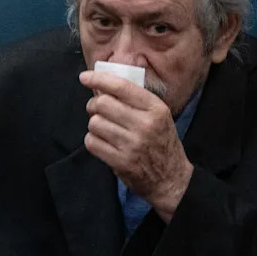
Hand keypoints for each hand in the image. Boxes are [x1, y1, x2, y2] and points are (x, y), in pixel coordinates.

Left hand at [78, 70, 192, 221]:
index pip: (122, 87)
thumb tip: (104, 85)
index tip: (85, 77)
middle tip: (96, 109)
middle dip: (94, 104)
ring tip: (104, 128)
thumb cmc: (162, 142)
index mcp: (156, 109)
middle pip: (103, 103)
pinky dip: (93, 140)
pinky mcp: (121, 161)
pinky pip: (92, 143)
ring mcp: (132, 144)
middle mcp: (145, 124)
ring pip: (95, 123)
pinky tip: (103, 142)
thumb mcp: (160, 116)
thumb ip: (137, 100)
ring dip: (94, 124)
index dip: (99, 79)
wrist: (171, 178)